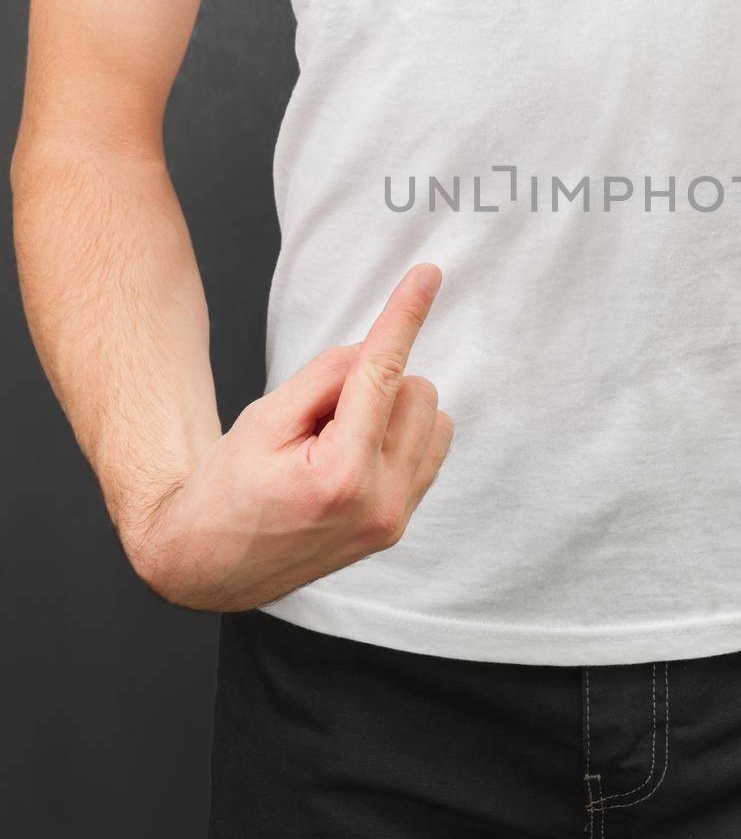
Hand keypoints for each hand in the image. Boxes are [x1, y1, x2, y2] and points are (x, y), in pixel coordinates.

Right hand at [132, 264, 452, 610]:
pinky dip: (398, 434)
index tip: (428, 275)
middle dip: (371, 384)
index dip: (404, 316)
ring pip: (429, 415)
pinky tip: (354, 454)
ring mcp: (396, 518)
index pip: (383, 374)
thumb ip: (327, 376)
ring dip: (388, 410)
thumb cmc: (228, 488)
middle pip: (415, 389)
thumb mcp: (265, 417)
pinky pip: (429, 447)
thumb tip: (377, 348)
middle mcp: (381, 502)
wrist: (212, 562)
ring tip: (332, 442)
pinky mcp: (402, 523)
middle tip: (316, 418)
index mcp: (342, 475)